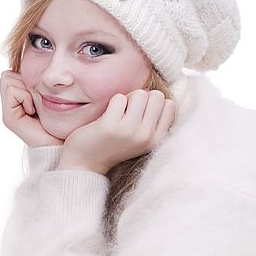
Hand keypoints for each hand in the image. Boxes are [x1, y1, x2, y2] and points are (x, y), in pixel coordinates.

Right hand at [0, 70, 63, 147]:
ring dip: (26, 90)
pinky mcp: (9, 118)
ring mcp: (8, 112)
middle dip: (24, 82)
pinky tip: (33, 111)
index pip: (11, 73)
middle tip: (36, 100)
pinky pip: (13, 91)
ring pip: (7, 79)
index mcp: (19, 98)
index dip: (26, 78)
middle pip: (7, 75)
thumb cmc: (61, 119)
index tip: (39, 95)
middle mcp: (10, 105)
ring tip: (35, 106)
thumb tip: (33, 61)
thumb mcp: (49, 94)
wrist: (61, 140)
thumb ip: (38, 80)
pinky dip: (25, 97)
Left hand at [59, 89, 175, 173]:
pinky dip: (112, 103)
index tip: (140, 114)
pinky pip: (119, 97)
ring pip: (140, 94)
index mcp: (157, 139)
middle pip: (156, 95)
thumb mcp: (141, 136)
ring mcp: (129, 131)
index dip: (153, 103)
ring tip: (117, 115)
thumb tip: (153, 92)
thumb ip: (152, 118)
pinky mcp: (110, 126)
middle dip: (141, 98)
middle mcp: (146, 136)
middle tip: (127, 113)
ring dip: (127, 99)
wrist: (85, 163)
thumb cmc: (113, 144)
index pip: (170, 105)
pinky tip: (106, 117)